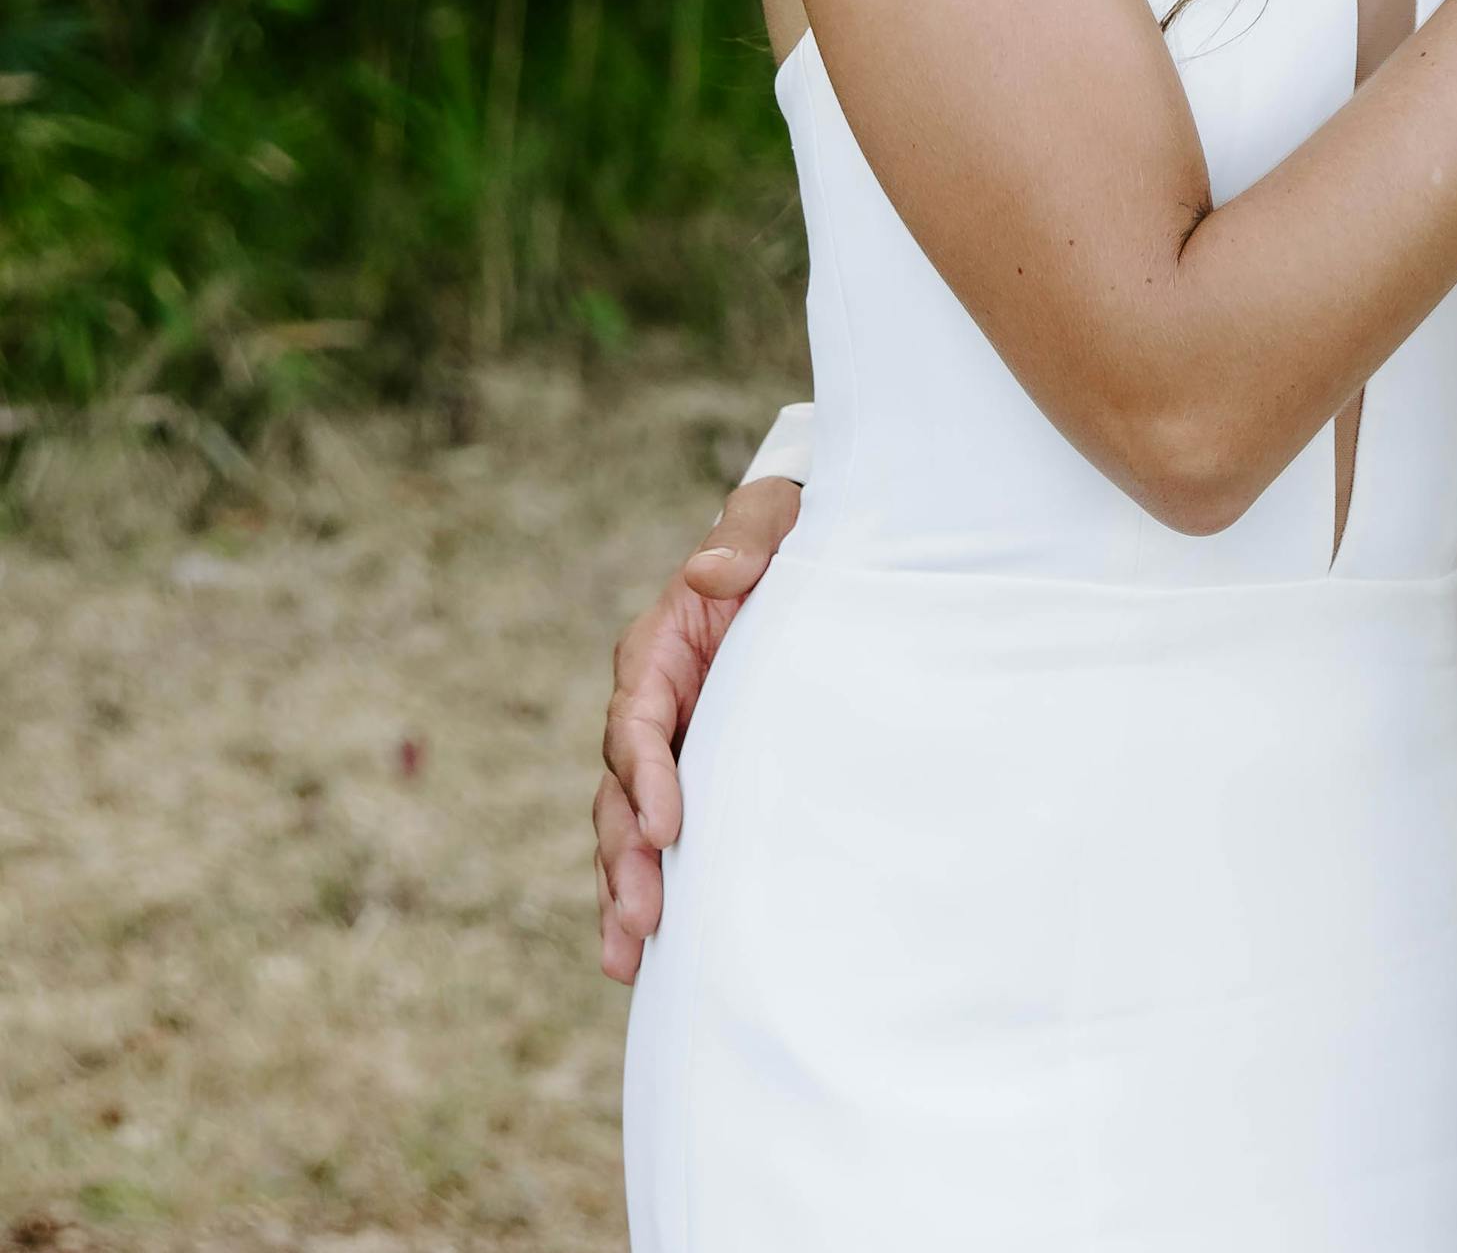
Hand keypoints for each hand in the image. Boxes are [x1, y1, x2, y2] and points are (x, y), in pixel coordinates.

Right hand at [592, 475, 801, 981]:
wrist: (815, 551)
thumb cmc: (790, 533)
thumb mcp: (771, 519)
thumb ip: (745, 537)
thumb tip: (708, 571)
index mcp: (659, 651)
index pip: (636, 721)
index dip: (645, 774)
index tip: (668, 825)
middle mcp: (653, 706)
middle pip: (622, 792)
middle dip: (626, 859)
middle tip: (644, 919)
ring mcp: (674, 747)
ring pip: (632, 828)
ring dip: (626, 890)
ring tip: (629, 956)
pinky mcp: (700, 776)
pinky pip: (665, 838)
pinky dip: (653, 888)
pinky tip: (650, 954)